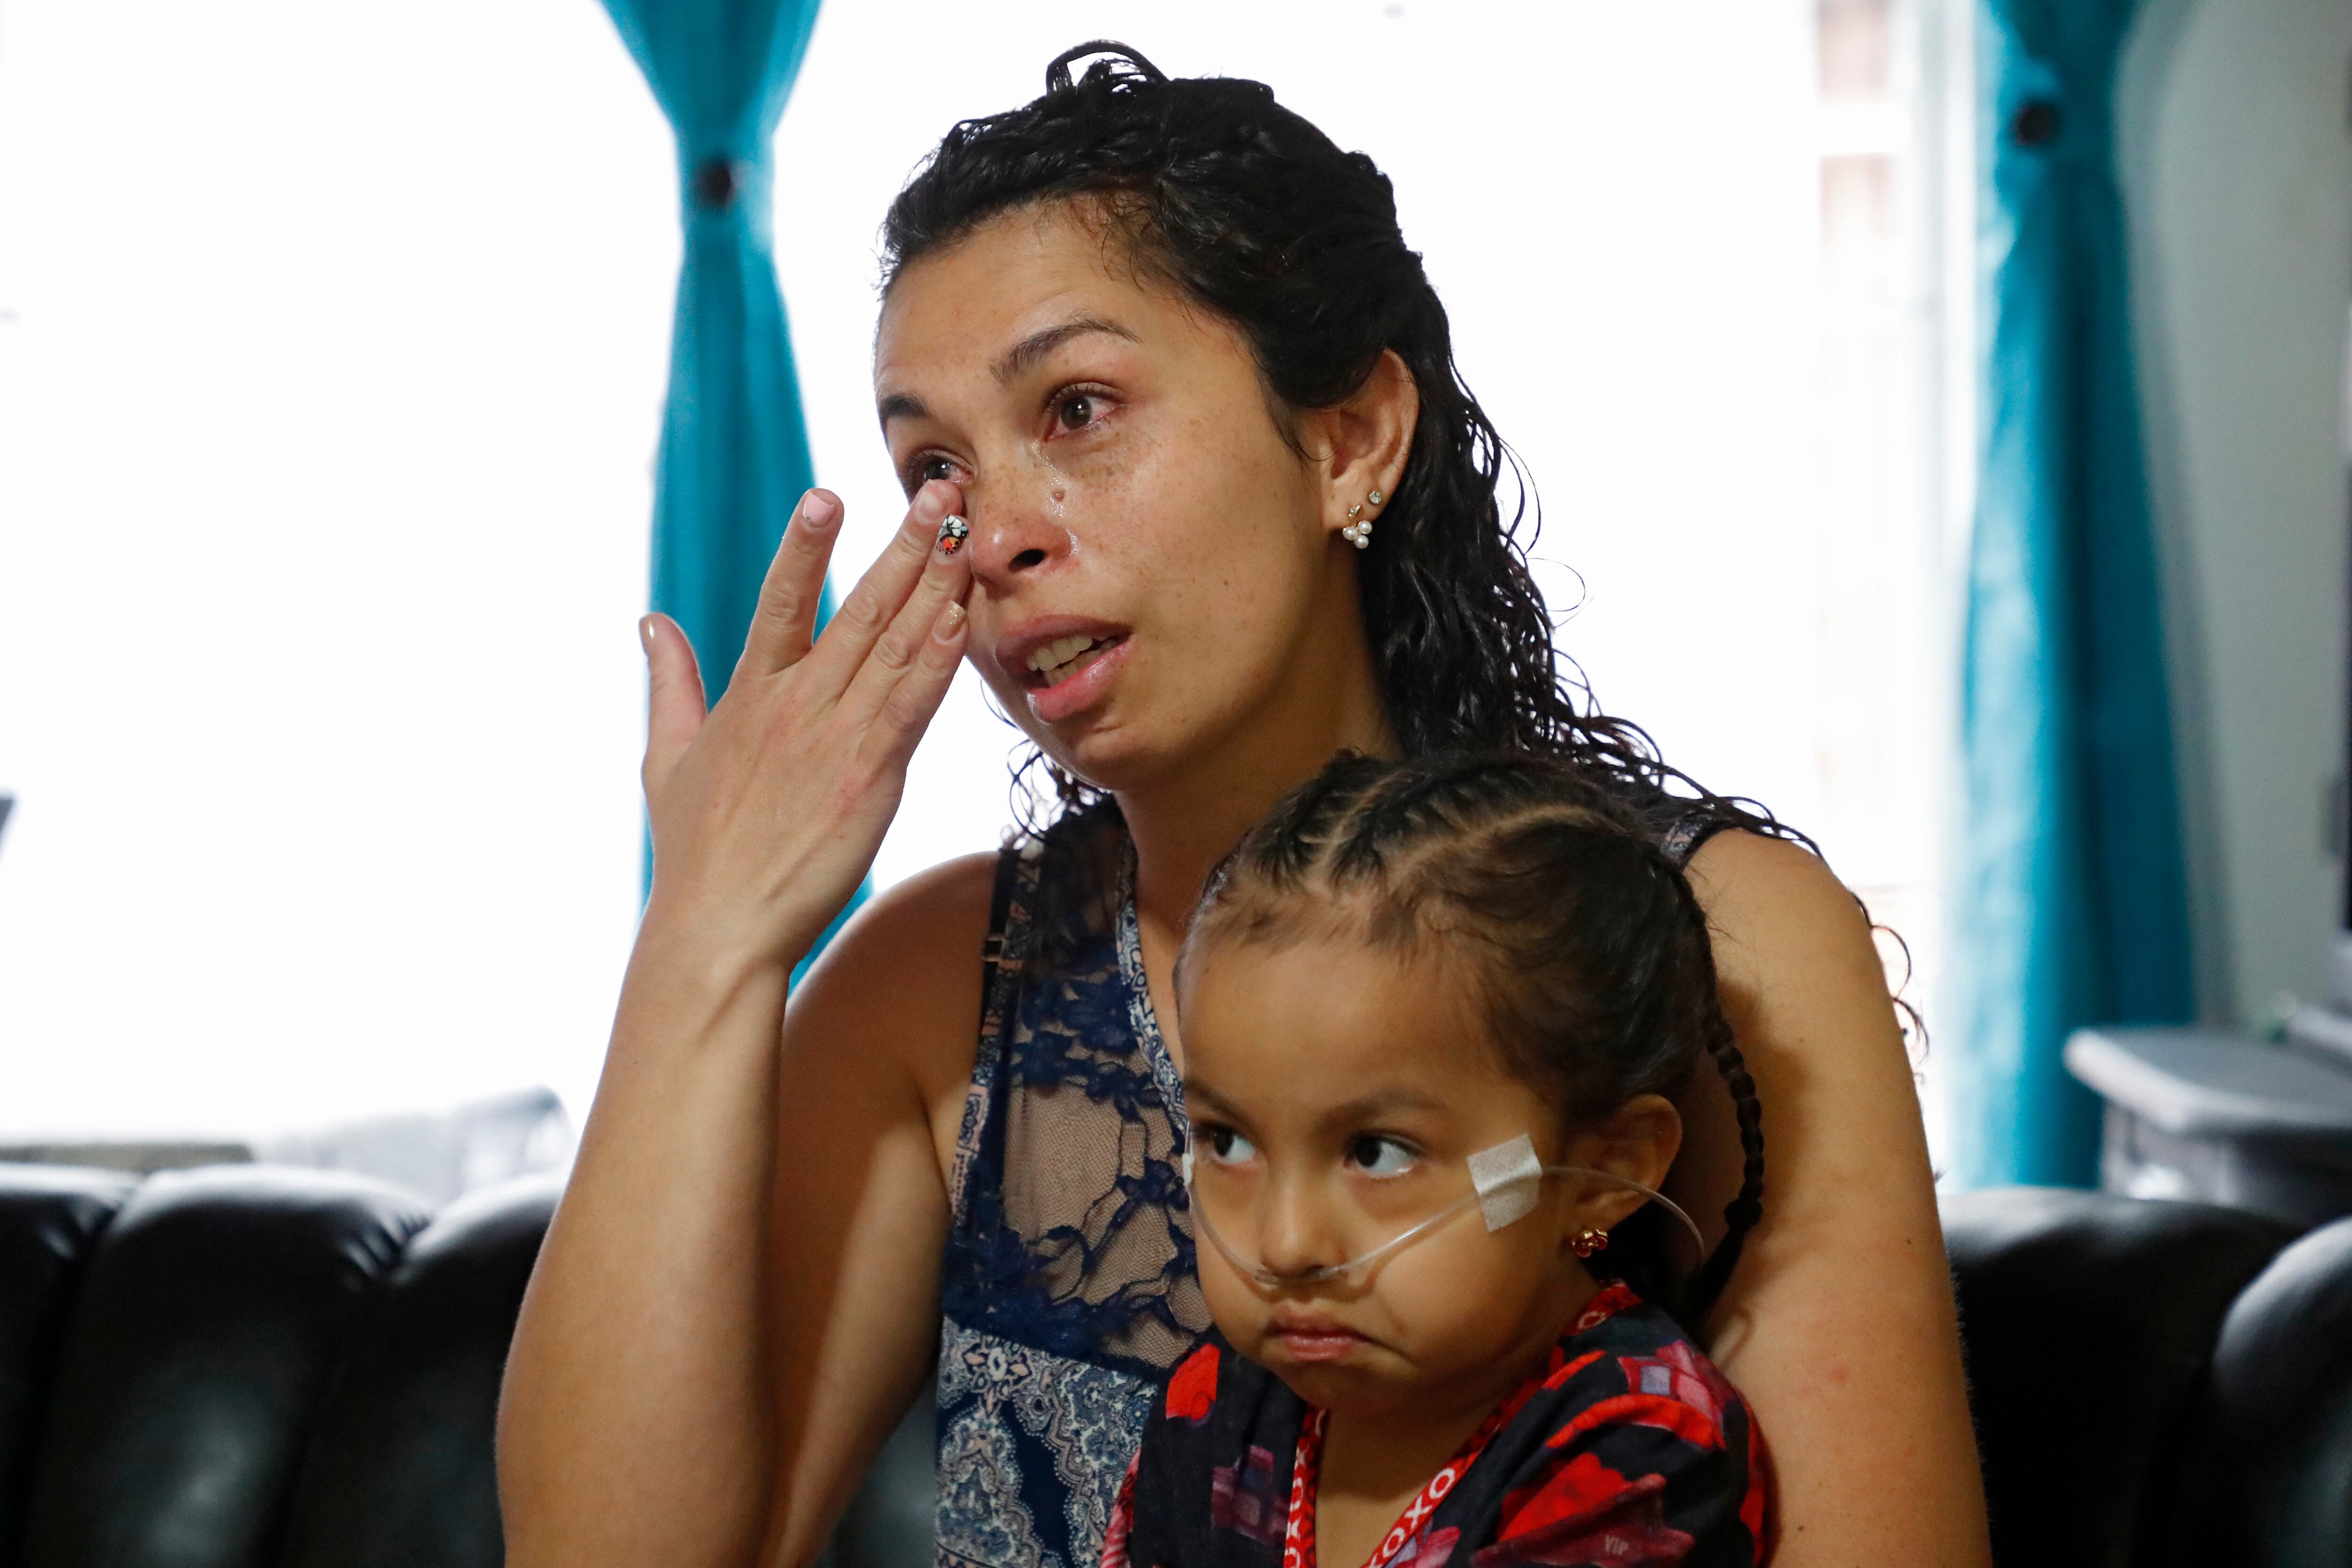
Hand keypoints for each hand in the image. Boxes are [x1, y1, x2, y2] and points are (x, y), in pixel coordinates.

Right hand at [637, 481, 972, 971]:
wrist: (718, 928)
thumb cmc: (695, 851)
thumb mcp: (665, 757)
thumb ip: (669, 682)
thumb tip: (651, 621)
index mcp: (749, 695)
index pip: (780, 601)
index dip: (805, 546)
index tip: (828, 495)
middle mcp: (794, 705)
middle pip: (858, 608)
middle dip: (904, 544)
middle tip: (940, 490)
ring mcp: (834, 738)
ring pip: (895, 645)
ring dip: (936, 585)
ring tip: (965, 532)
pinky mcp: (869, 777)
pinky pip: (911, 706)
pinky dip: (938, 661)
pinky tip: (961, 620)